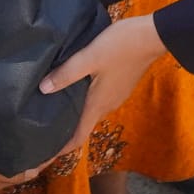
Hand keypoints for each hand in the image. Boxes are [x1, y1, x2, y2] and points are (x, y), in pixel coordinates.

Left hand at [40, 15, 167, 152]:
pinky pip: (97, 99)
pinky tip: (73, 88)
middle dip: (63, 131)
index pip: (77, 138)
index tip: (42, 158)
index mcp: (98, 104)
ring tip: (53, 106)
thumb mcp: (90, 57)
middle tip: (40, 129)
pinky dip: (83, 101)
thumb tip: (43, 90)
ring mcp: (115, 96)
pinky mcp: (119, 85)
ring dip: (73, 114)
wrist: (153, 36)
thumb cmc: (121, 46)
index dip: (60, 150)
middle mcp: (107, 106)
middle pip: (82, 126)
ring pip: (89, 111)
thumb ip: (67, 73)